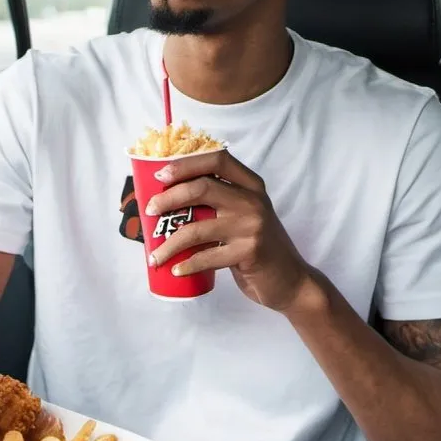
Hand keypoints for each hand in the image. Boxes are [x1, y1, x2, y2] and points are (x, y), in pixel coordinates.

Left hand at [145, 150, 311, 310]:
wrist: (290, 281)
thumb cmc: (257, 247)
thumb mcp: (245, 216)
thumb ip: (221, 202)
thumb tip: (167, 199)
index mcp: (251, 185)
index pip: (217, 159)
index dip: (185, 163)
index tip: (160, 175)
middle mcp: (253, 200)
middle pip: (202, 187)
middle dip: (168, 198)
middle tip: (149, 211)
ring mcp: (252, 226)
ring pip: (197, 228)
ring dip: (169, 244)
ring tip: (154, 256)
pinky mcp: (249, 252)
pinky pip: (206, 257)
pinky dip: (186, 264)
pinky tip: (175, 270)